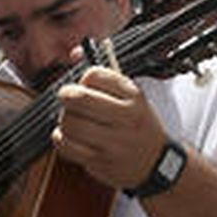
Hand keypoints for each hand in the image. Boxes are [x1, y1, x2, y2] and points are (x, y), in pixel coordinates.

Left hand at [53, 66, 167, 190]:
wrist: (155, 163)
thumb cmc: (138, 125)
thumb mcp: (131, 97)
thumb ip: (104, 76)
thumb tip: (75, 52)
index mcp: (133, 96)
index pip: (94, 75)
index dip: (82, 78)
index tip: (84, 85)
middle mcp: (125, 117)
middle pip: (79, 98)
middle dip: (66, 95)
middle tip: (66, 98)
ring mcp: (114, 141)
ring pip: (71, 123)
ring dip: (64, 119)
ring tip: (71, 121)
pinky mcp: (101, 161)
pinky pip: (67, 146)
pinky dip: (60, 139)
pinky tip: (67, 136)